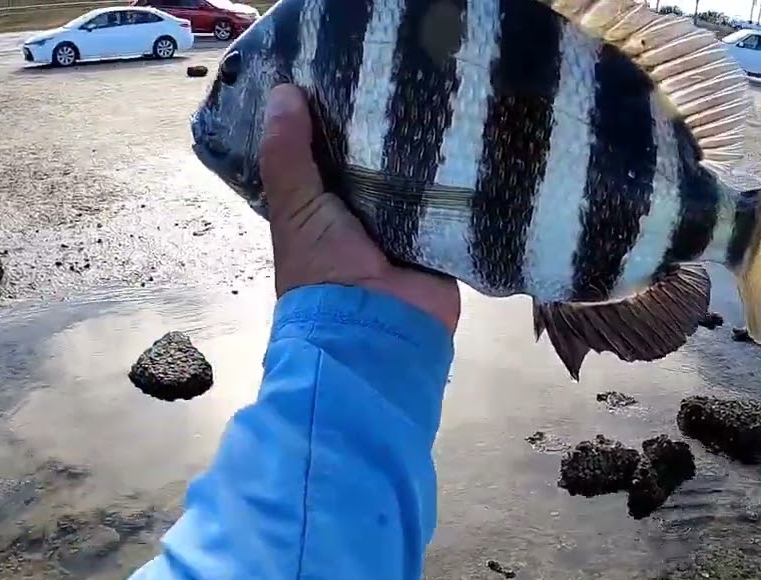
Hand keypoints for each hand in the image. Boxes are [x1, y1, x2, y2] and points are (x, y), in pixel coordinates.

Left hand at [258, 84, 460, 333]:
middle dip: (394, 127)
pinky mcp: (444, 240)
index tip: (359, 68)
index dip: (342, 115)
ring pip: (421, 177)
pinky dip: (463, 178)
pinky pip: (455, 202)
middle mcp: (367, 214)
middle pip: (383, 160)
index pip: (336, 150)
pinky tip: (476, 137)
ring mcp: (409, 228)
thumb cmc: (325, 269)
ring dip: (432, 149)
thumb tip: (284, 89)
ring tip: (451, 93)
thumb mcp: (296, 206)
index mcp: (326, 206)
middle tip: (415, 70)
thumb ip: (288, 155)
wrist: (376, 330)